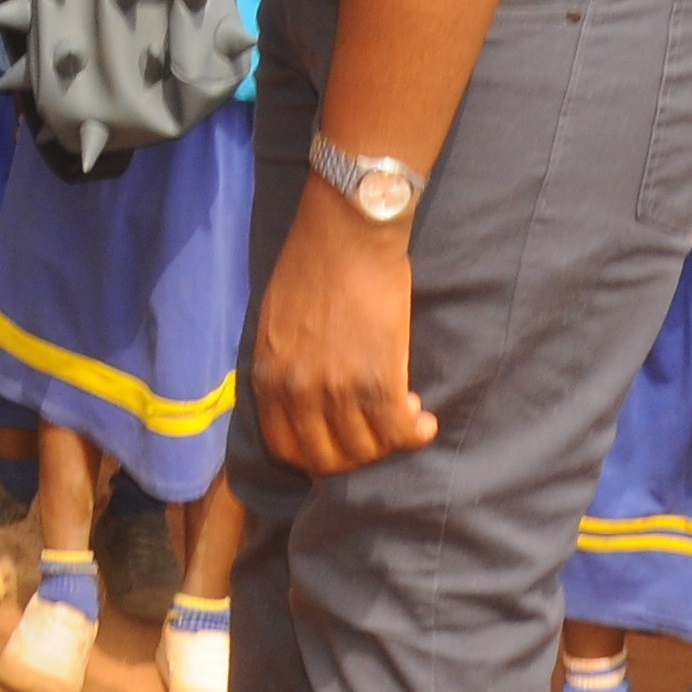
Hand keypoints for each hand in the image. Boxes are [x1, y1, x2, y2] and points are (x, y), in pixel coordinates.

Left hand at [248, 187, 434, 474]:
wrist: (346, 233)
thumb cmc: (312, 265)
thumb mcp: (274, 323)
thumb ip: (284, 366)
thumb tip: (300, 398)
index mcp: (268, 377)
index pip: (286, 448)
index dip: (318, 455)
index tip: (340, 443)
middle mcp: (298, 392)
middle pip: (328, 458)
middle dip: (356, 455)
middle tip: (378, 435)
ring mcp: (338, 390)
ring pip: (366, 449)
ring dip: (389, 443)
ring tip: (405, 417)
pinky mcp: (378, 379)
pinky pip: (399, 431)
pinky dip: (415, 433)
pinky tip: (423, 420)